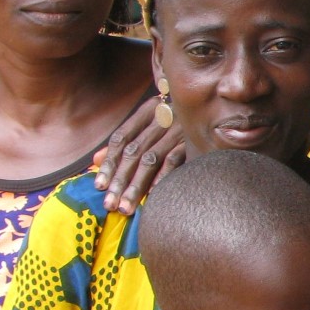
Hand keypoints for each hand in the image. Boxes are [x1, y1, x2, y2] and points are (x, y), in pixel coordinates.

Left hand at [93, 96, 187, 214]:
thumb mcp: (150, 123)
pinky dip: (162, 177)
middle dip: (120, 180)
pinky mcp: (193, 141)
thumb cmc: (178, 119)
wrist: (214, 103)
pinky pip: (174, 160)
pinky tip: (153, 194)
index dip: (109, 163)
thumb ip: (123, 142)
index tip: (100, 186)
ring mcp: (178, 129)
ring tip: (127, 206)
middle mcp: (161, 117)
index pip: (121, 139)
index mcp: (147, 110)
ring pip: (150, 159)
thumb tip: (95, 160)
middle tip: (110, 204)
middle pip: (133, 152)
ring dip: (136, 185)